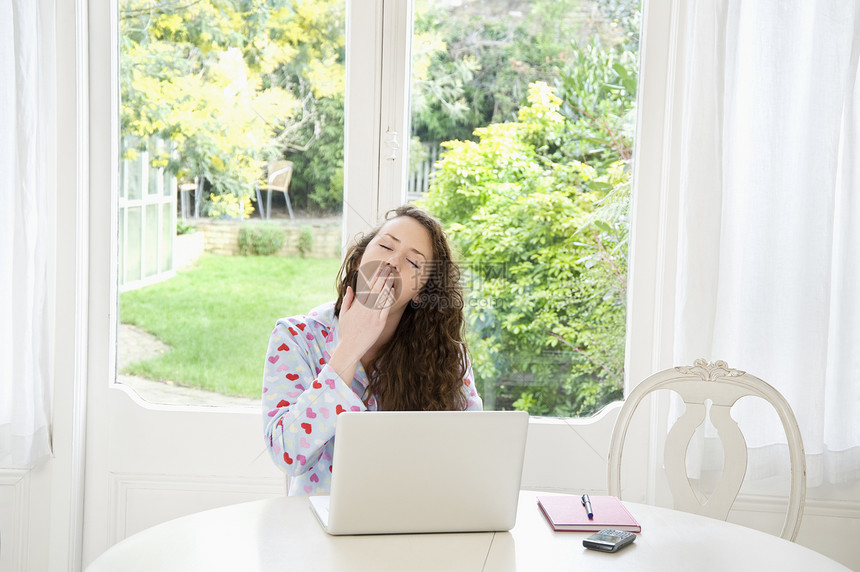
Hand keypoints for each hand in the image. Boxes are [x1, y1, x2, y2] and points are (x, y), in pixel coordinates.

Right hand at [328, 265, 394, 379]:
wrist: (350, 348)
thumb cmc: (345, 332)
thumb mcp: (343, 314)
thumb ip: (348, 300)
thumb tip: (350, 287)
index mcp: (356, 306)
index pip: (367, 287)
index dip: (374, 276)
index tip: (379, 268)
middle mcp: (365, 309)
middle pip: (375, 289)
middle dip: (382, 277)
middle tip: (388, 267)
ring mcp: (373, 316)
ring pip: (382, 297)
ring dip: (387, 285)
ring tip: (392, 275)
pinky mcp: (380, 324)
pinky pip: (386, 308)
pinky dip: (389, 298)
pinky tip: (392, 291)